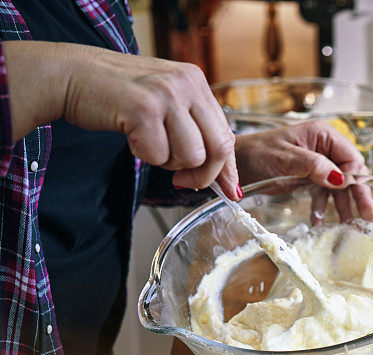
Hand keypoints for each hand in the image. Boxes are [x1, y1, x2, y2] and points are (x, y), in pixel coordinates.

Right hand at [4, 41, 239, 198]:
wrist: (71, 74)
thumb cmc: (119, 95)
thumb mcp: (166, 103)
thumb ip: (194, 130)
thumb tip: (222, 177)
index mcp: (196, 81)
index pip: (227, 134)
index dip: (227, 168)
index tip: (228, 190)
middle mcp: (186, 84)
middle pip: (218, 148)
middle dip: (202, 174)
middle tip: (181, 180)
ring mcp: (166, 95)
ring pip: (192, 156)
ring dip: (169, 162)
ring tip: (148, 143)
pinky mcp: (142, 108)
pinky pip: (158, 155)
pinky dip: (144, 156)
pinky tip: (131, 136)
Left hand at [234, 121, 372, 222]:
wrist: (236, 163)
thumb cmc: (258, 153)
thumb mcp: (286, 158)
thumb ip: (314, 166)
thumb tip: (341, 179)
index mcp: (323, 136)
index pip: (351, 157)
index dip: (355, 177)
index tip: (355, 195)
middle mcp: (325, 148)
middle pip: (349, 172)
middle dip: (358, 195)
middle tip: (368, 217)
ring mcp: (318, 163)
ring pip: (338, 186)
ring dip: (342, 205)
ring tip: (347, 225)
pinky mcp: (309, 177)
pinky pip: (323, 192)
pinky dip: (323, 206)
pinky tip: (319, 221)